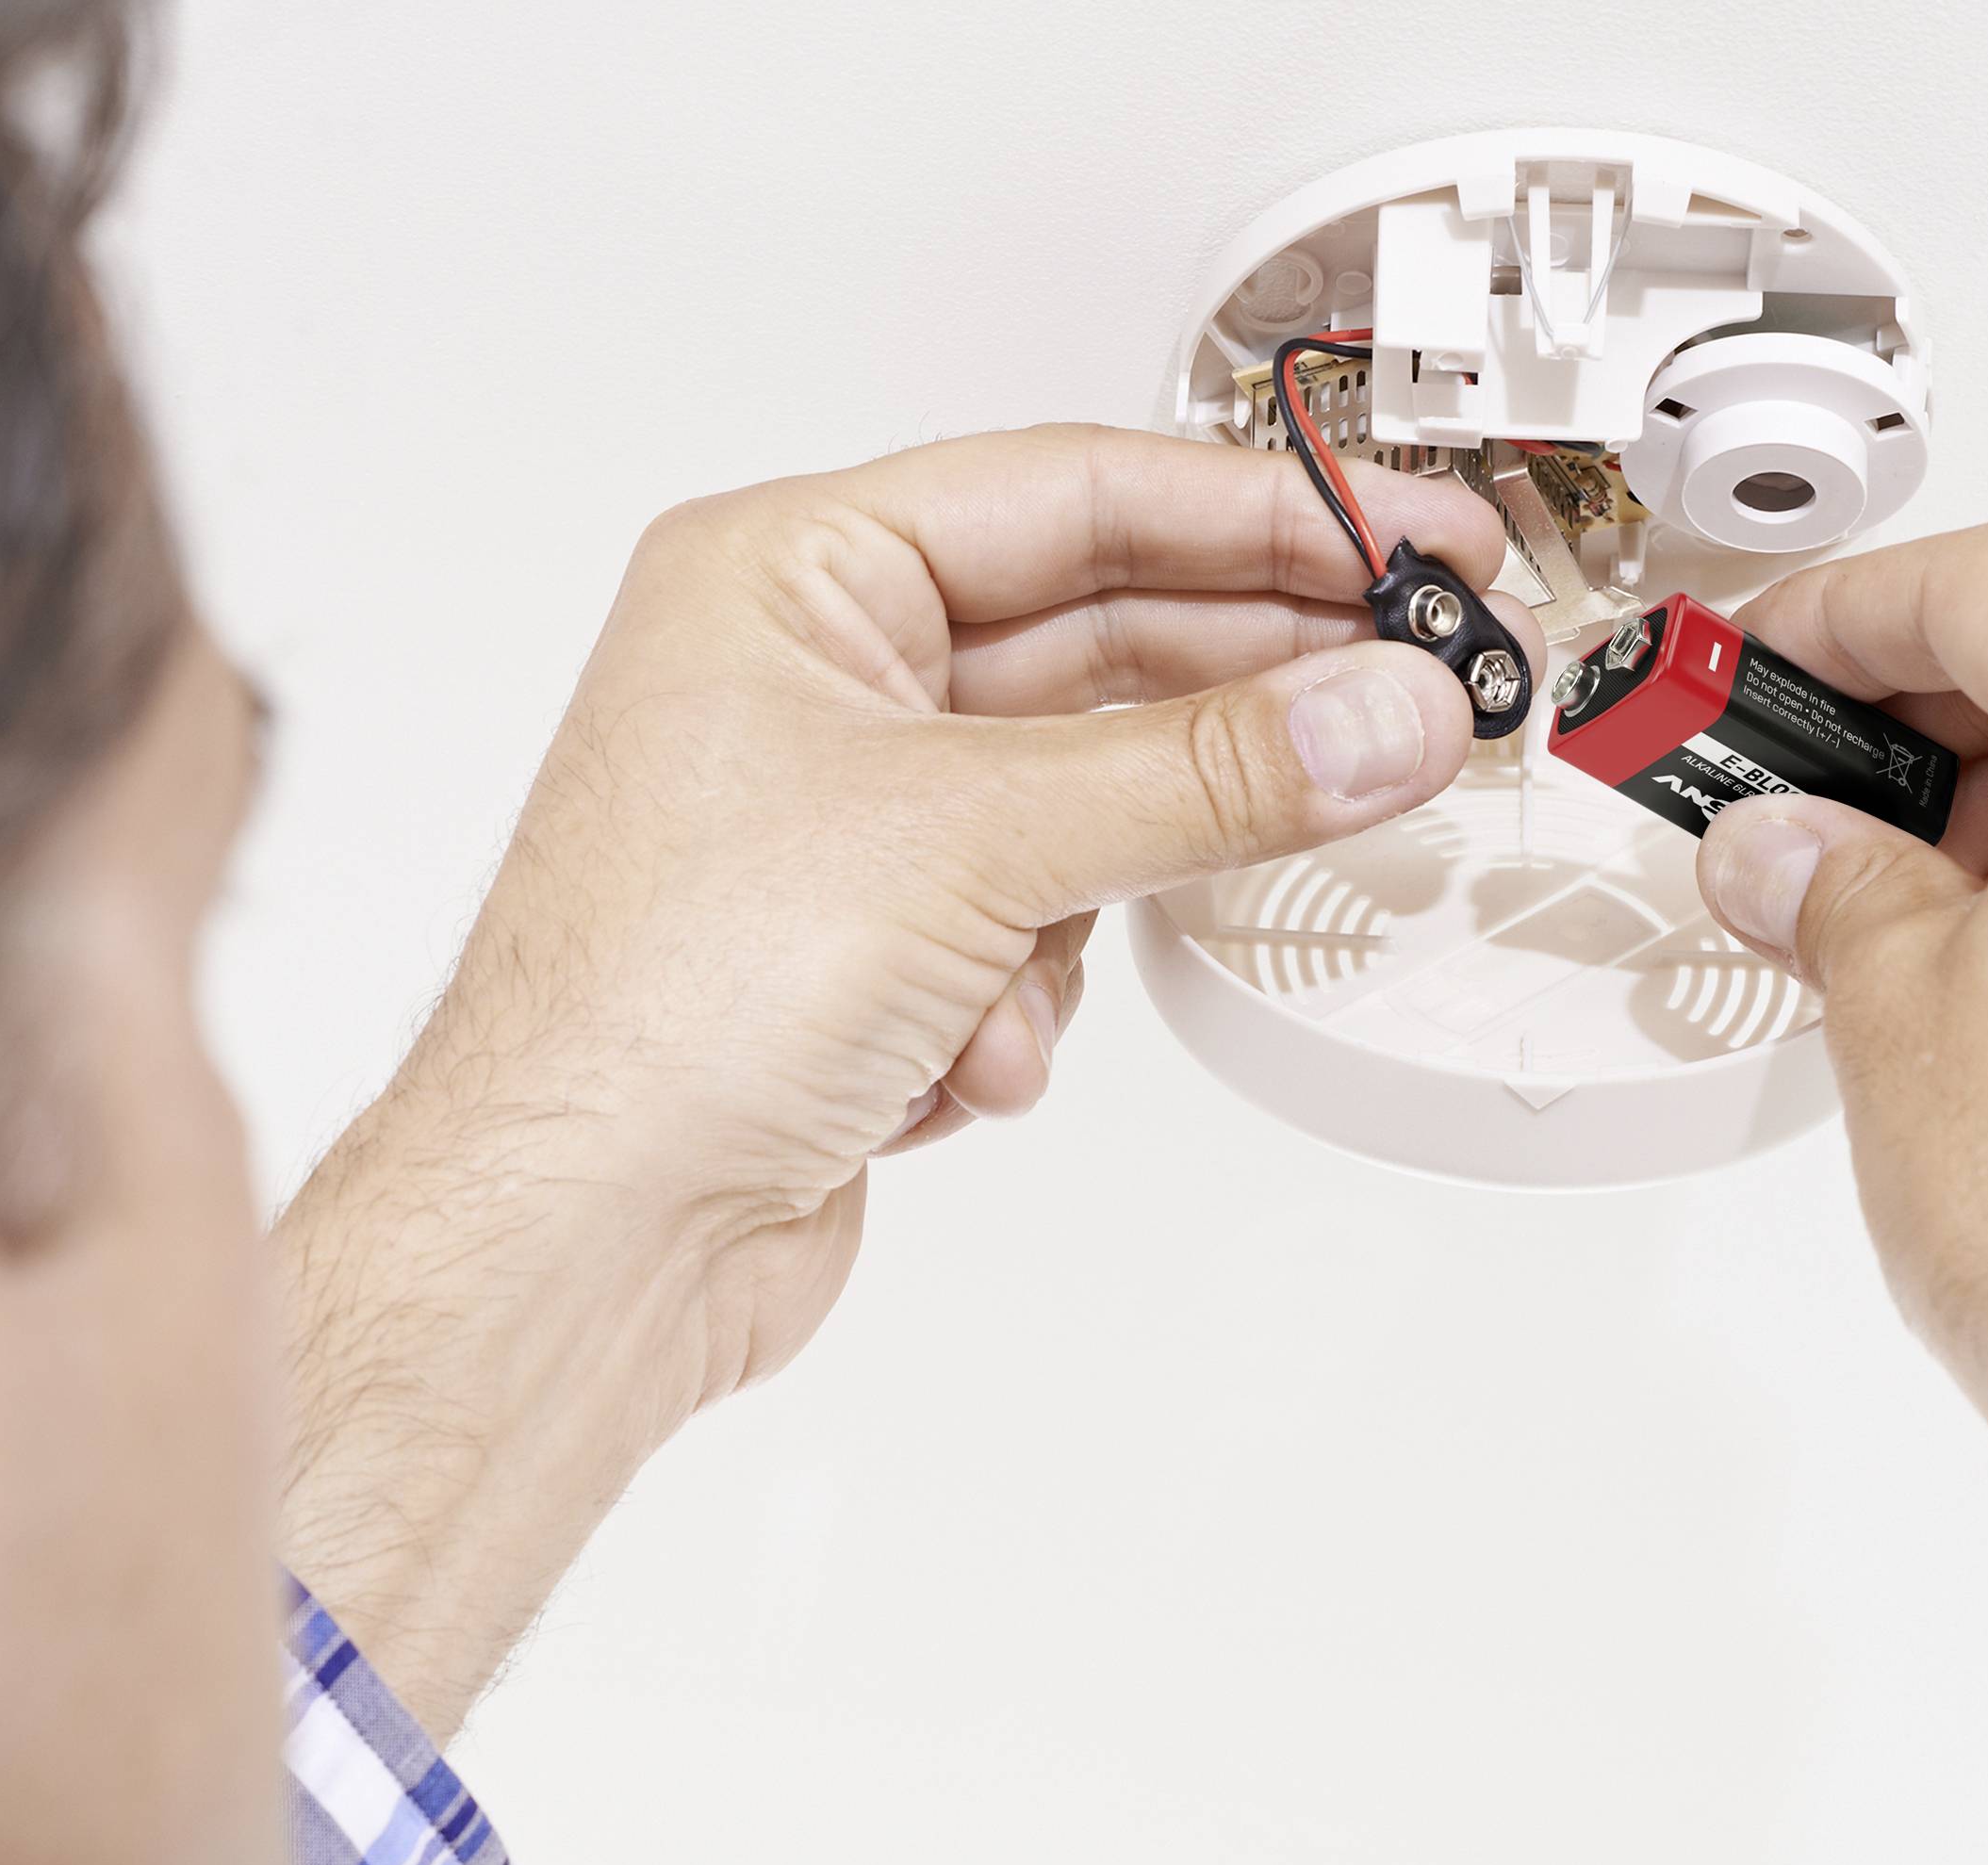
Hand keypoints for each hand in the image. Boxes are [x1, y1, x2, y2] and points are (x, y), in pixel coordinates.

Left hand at [275, 425, 1535, 1734]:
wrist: (582, 1246)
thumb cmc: (655, 1015)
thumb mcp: (972, 842)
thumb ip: (1206, 771)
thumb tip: (1378, 710)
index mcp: (789, 579)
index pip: (1077, 497)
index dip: (1263, 516)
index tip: (1405, 543)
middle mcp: (815, 688)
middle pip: (1096, 653)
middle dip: (1230, 716)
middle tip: (1396, 713)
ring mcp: (848, 828)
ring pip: (1081, 812)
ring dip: (1084, 904)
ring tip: (1040, 961)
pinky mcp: (881, 956)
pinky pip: (1037, 933)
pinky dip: (1024, 1002)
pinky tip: (956, 1058)